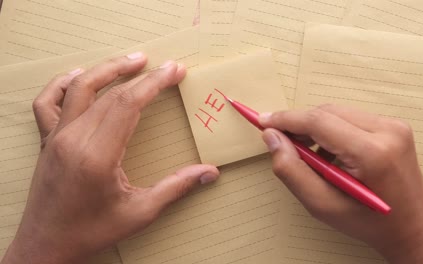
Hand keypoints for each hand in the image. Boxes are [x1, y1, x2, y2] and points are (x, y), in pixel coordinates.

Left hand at [2, 53, 219, 263]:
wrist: (45, 246)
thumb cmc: (91, 232)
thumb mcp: (140, 213)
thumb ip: (176, 188)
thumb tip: (210, 173)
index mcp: (98, 156)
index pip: (128, 104)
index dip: (155, 83)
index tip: (175, 71)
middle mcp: (73, 139)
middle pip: (110, 93)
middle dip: (141, 75)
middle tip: (166, 66)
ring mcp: (56, 137)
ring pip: (79, 88)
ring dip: (107, 69)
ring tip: (132, 60)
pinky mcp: (47, 141)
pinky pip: (47, 102)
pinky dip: (63, 83)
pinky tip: (80, 76)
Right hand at [259, 105, 422, 263]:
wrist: (412, 228)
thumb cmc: (368, 222)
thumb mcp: (321, 205)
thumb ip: (291, 170)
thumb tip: (272, 137)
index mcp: (372, 153)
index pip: (318, 121)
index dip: (286, 119)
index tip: (263, 121)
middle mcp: (388, 131)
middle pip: (327, 112)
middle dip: (300, 124)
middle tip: (282, 143)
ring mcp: (395, 126)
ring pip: (338, 113)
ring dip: (316, 128)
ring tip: (310, 157)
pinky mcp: (395, 126)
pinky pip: (352, 118)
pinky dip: (333, 131)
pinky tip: (330, 154)